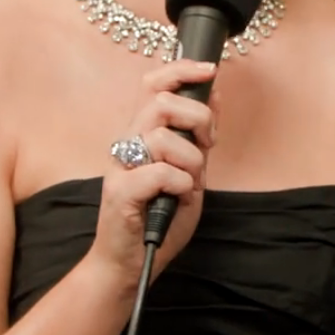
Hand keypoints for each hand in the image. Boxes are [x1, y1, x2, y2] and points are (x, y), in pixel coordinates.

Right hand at [90, 59, 217, 290]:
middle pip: (160, 102)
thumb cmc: (159, 219)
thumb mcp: (191, 172)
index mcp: (142, 135)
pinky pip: (160, 172)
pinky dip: (180, 183)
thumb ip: (199, 138)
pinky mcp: (119, 193)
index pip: (152, 85)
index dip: (181, 69)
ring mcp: (120, 168)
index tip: (209, 70)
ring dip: (191, 159)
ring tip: (190, 182)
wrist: (131, 265)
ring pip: (161, 136)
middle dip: (197, 117)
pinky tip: (179, 197)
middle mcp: (127, 145)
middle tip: (207, 144)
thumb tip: (215, 95)